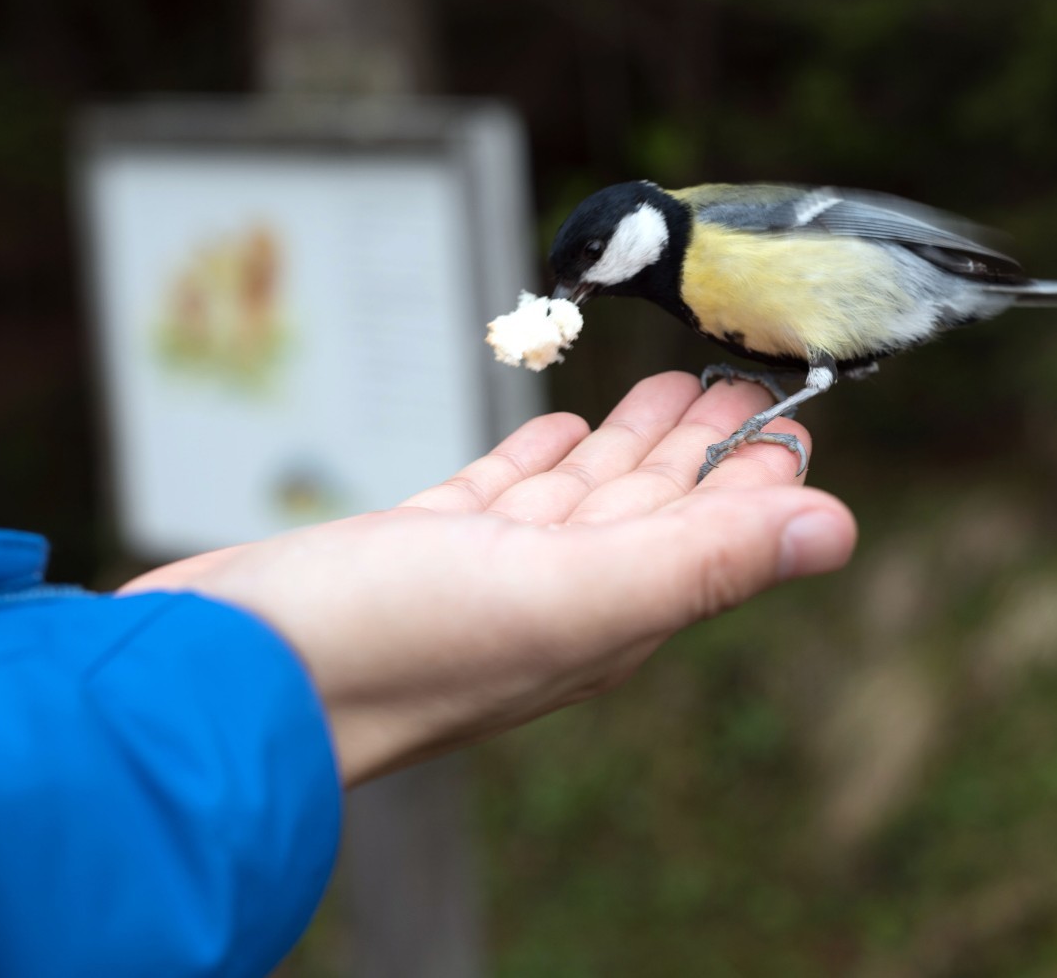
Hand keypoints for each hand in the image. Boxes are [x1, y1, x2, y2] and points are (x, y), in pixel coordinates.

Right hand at [120, 372, 857, 785]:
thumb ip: (701, 560)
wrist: (221, 679)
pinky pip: (498, 496)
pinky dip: (539, 459)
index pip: (713, 533)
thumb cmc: (385, 646)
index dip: (759, 474)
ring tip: (669, 386)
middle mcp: (555, 596)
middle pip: (654, 507)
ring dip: (630, 442)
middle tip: (740, 378)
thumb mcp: (564, 593)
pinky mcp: (412, 551)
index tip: (798, 414)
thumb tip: (835, 531)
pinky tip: (558, 428)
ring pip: (582, 496)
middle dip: (703, 444)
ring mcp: (481, 575)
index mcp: (608, 614)